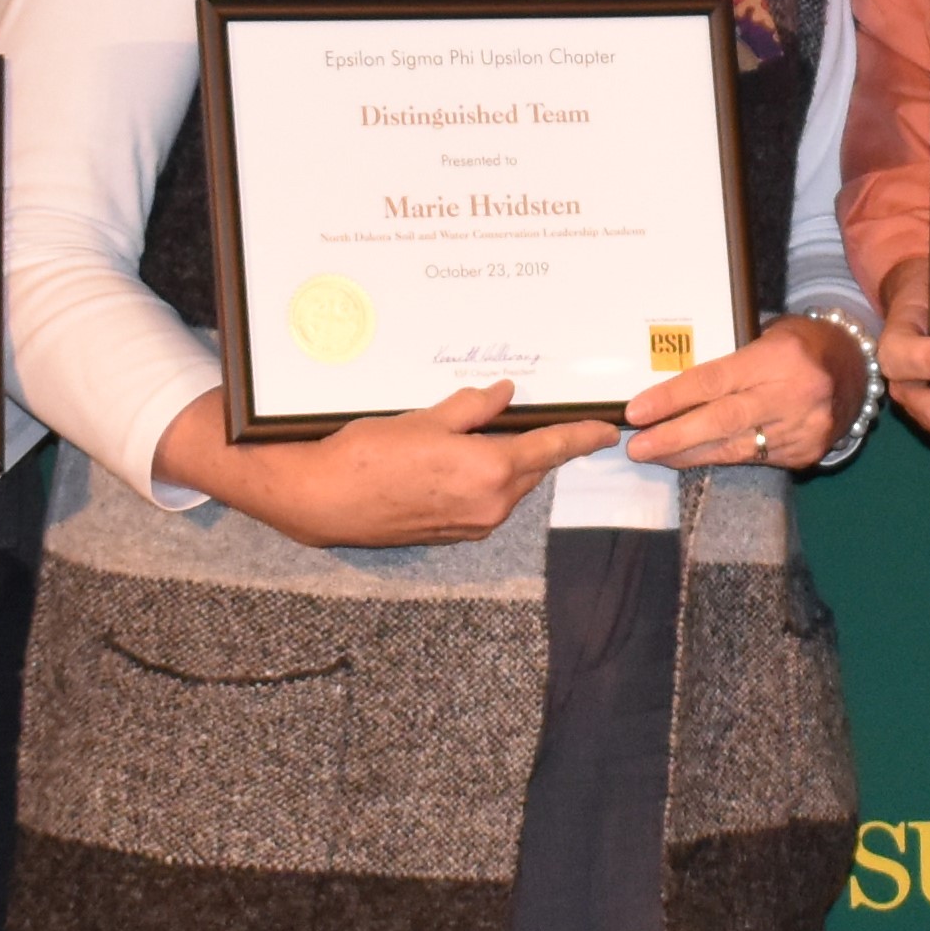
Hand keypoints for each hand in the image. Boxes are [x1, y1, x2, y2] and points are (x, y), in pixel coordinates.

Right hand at [166, 380, 612, 549]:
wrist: (324, 500)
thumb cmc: (368, 456)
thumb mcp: (426, 419)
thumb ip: (473, 409)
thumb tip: (505, 396)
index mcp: (490, 471)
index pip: (551, 448)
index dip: (581, 436)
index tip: (605, 430)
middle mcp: (490, 505)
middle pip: (531, 468)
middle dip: (538, 445)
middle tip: (539, 420)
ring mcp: (472, 524)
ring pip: (508, 487)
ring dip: (507, 463)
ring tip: (484, 437)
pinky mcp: (452, 534)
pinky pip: (485, 503)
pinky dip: (485, 482)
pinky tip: (462, 464)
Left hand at [622, 316, 855, 471]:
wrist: (859, 368)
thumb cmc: (803, 344)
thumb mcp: (770, 336)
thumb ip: (730, 362)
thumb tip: (674, 390)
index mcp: (779, 357)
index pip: (715, 380)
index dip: (673, 398)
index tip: (638, 411)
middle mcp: (793, 395)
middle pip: (722, 420)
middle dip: (674, 437)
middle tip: (638, 446)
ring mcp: (802, 429)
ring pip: (735, 448)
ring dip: (689, 454)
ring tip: (655, 454)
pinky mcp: (805, 452)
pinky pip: (753, 459)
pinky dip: (720, 458)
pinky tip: (693, 457)